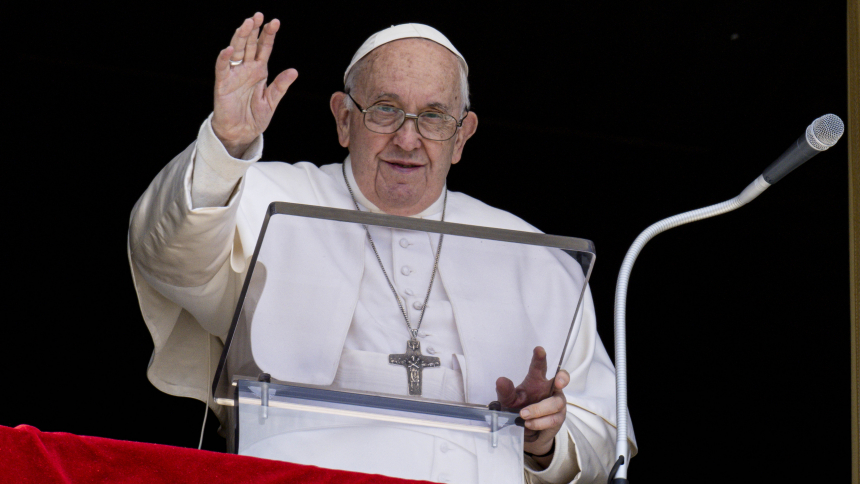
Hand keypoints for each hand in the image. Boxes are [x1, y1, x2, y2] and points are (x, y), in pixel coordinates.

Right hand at [211, 13, 298, 156]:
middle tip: (258, 15)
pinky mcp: (223, 84)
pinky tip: (230, 48)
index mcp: (259, 71)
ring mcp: (234, 75)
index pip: (264, 48)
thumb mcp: (272, 101)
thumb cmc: (254, 117)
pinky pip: (223, 68)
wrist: (241, 133)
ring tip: (247, 24)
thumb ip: (281, 86)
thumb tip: (294, 71)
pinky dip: (225, 58)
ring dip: (241, 37)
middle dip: (254, 30)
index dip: (268, 36)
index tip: (275, 22)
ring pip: (237, 51)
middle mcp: (246, 69)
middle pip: (250, 45)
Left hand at [496, 347, 569, 463]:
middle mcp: (549, 389)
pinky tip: (529, 424)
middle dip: (562, 379)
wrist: (525, 432)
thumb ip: (505, 391)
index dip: (540, 358)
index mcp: (536, 380)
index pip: (539, 366)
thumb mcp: (508, 401)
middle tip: (558, 382)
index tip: (539, 350)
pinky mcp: (559, 418)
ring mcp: (556, 403)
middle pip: (561, 379)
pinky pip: (553, 419)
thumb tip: (501, 380)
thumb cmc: (518, 409)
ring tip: (523, 415)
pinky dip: (539, 422)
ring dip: (538, 410)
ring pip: (555, 403)